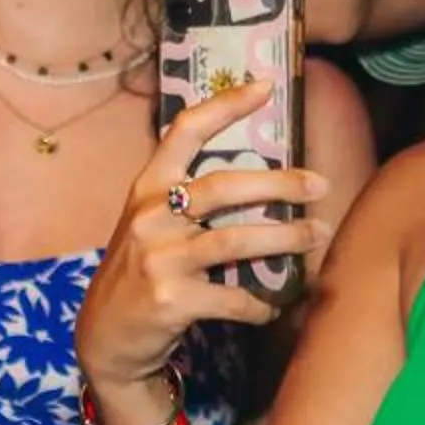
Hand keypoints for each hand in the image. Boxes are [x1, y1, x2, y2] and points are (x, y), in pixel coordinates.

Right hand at [76, 79, 332, 391]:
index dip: (225, 105)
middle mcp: (150, 216)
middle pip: (225, 187)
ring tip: (317, 236)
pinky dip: (259, 303)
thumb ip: (186, 197)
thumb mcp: (148, 223)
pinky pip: (233, 297)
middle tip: (320, 185)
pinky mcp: (171, 299)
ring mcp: (159, 258)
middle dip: (280, 184)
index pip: (185, 131)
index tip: (266, 86)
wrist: (104, 337)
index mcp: (147, 187)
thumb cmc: (139, 272)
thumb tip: (260, 176)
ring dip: (285, 238)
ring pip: (236, 240)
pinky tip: (271, 307)